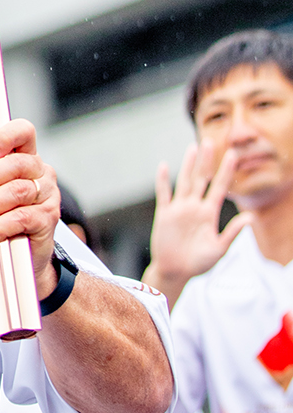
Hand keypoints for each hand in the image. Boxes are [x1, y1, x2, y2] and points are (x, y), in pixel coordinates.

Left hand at [0, 120, 60, 296]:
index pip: (23, 131)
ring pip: (18, 190)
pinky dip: (0, 227)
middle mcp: (38, 172)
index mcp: (19, 158)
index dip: (6, 137)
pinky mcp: (48, 218)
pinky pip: (22, 216)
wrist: (1, 260)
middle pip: (18, 162)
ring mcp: (47, 194)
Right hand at [144, 142, 251, 309]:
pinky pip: (164, 194)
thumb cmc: (199, 263)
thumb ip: (232, 233)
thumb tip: (250, 218)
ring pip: (184, 181)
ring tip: (192, 147)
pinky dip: (163, 180)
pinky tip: (164, 165)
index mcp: (209, 214)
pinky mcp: (165, 214)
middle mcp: (195, 207)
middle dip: (207, 161)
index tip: (233, 154)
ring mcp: (179, 209)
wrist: (175, 272)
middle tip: (211, 141)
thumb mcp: (219, 249)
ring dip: (188, 165)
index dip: (226, 171)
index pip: (220, 187)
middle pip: (202, 178)